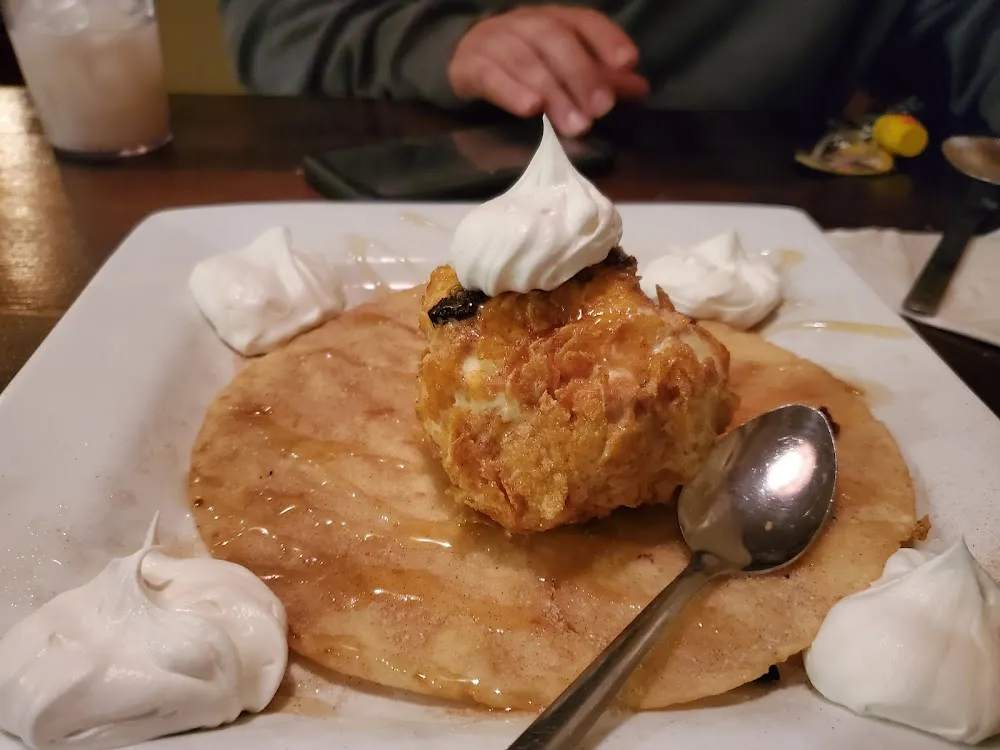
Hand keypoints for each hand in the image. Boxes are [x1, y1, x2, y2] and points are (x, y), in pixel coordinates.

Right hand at [448, 5, 648, 135]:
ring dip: (553, 93)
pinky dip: (512, 91)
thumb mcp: (562, 66)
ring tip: (574, 125)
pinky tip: (530, 110)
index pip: (584, 21)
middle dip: (582, 75)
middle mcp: (526, 23)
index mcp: (554, 19)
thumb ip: (600, 77)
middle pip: (556, 40)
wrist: (465, 58)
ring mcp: (495, 41)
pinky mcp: (470, 66)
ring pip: (526, 60)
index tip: (627, 63)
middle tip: (600, 111)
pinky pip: (491, 76)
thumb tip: (640, 88)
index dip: (607, 39)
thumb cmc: (524, 63)